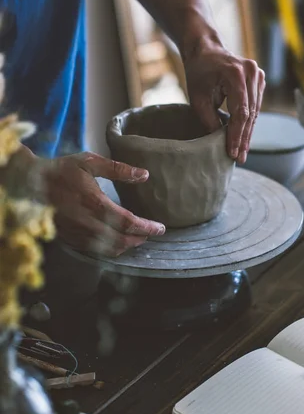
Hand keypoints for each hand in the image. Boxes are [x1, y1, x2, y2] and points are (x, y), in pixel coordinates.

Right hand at [20, 150, 164, 256]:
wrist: (32, 184)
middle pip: (122, 240)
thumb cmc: (63, 170)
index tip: (161, 228)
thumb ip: (118, 169)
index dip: (147, 228)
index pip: (128, 223)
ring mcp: (79, 234)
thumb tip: (144, 174)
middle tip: (152, 233)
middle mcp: (88, 224)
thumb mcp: (90, 162)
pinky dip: (112, 249)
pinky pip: (96, 251)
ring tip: (138, 237)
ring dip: (127, 246)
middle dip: (140, 239)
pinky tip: (118, 241)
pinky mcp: (71, 239)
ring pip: (110, 249)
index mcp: (95, 204)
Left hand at [184, 41, 264, 163]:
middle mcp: (252, 72)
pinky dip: (249, 122)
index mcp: (236, 73)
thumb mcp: (197, 98)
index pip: (240, 112)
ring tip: (241, 153)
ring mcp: (258, 75)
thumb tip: (220, 141)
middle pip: (250, 113)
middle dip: (243, 137)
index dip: (236, 135)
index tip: (232, 153)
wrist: (206, 50)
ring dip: (247, 133)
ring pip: (255, 112)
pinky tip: (243, 138)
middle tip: (239, 158)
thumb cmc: (199, 72)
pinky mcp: (260, 80)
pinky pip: (255, 106)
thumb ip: (209, 119)